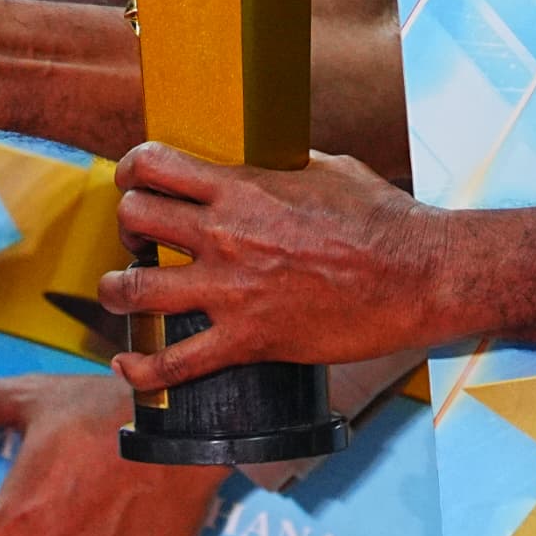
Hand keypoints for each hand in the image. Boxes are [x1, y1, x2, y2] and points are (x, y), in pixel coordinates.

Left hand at [99, 145, 448, 387]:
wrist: (418, 276)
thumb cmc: (384, 219)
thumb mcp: (329, 169)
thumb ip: (282, 169)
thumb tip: (265, 165)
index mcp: (243, 186)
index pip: (153, 164)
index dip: (133, 170)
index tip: (136, 182)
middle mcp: (226, 234)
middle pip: (133, 219)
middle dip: (128, 227)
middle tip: (141, 240)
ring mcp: (231, 290)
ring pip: (134, 290)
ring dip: (116, 291)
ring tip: (120, 293)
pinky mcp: (248, 340)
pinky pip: (174, 364)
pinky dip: (141, 370)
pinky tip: (129, 366)